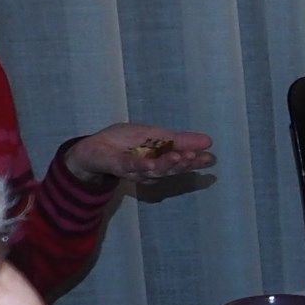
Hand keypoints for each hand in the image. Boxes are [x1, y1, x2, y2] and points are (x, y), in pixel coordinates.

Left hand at [64, 122, 217, 185]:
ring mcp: (136, 170)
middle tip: (197, 157)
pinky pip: (132, 167)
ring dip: (167, 165)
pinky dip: (142, 166)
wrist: (93, 148)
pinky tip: (151, 163)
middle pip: (172, 169)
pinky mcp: (119, 166)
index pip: (183, 162)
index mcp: (162, 160)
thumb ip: (179, 139)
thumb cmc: (124, 141)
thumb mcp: (154, 134)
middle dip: (185, 164)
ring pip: (155, 170)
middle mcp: (152, 169)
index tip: (211, 158)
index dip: (197, 162)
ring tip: (180, 157)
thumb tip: (208, 140)